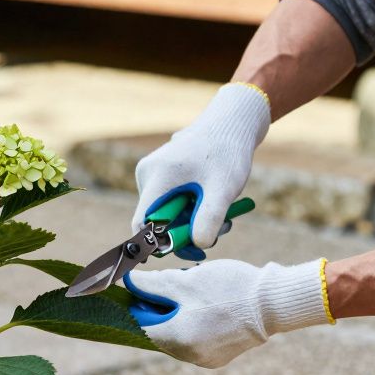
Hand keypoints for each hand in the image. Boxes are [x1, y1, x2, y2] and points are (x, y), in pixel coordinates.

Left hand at [124, 259, 331, 368]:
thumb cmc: (229, 289)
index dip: (135, 305)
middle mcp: (189, 356)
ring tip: (191, 291)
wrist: (274, 303)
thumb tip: (128, 284)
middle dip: (158, 308)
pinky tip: (206, 304)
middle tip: (167, 284)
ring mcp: (206, 359)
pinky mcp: (219, 357)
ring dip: (176, 315)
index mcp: (177, 339)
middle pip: (159, 332)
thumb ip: (153, 284)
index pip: (141, 325)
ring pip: (177, 335)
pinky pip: (195, 340)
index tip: (137, 287)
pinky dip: (192, 323)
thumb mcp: (186, 281)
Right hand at [132, 83, 269, 252]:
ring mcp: (152, 173)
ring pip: (165, 213)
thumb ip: (210, 217)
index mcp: (157, 176)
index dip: (161, 243)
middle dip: (187, 232)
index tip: (190, 250)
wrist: (230, 124)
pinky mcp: (160, 173)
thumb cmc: (227, 153)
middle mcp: (147, 174)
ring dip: (191, 221)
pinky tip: (211, 202)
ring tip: (223, 215)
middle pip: (156, 220)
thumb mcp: (223, 189)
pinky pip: (169, 202)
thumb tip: (199, 245)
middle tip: (219, 232)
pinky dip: (190, 209)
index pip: (143, 222)